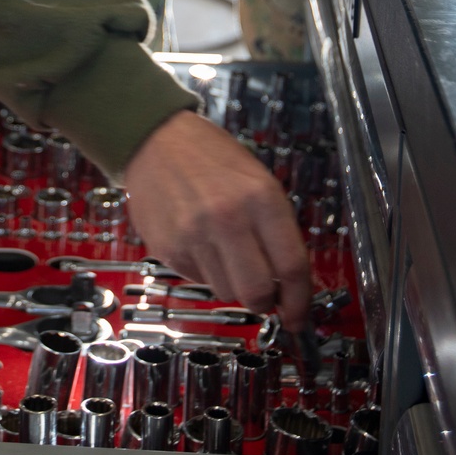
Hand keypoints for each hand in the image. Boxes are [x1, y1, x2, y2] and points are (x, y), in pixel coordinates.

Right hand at [123, 111, 309, 329]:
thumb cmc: (210, 156)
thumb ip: (274, 226)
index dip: (300, 301)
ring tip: (224, 251)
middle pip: (258, 293)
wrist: (155, 138)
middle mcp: (229, 218)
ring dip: (233, 283)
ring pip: (227, 292)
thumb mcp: (257, 178)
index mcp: (261, 197)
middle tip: (265, 295)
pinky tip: (199, 242)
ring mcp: (195, 235)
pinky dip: (205, 271)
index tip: (298, 316)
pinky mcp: (168, 248)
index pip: (292, 266)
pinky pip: (198, 280)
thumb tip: (287, 279)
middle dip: (265, 302)